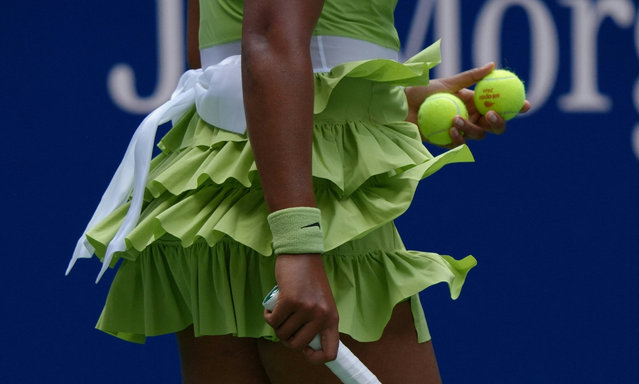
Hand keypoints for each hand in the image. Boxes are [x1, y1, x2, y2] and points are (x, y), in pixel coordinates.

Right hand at [264, 253, 338, 363]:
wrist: (302, 254)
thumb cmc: (309, 279)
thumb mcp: (321, 303)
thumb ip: (316, 323)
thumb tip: (304, 347)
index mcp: (332, 318)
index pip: (330, 352)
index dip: (315, 358)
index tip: (303, 350)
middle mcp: (321, 316)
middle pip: (297, 345)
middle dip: (286, 338)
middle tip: (284, 325)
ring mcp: (306, 309)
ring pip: (283, 333)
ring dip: (276, 325)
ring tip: (278, 312)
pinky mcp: (289, 301)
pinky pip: (273, 321)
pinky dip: (268, 316)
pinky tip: (271, 307)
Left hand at [405, 62, 530, 147]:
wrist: (400, 108)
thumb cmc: (421, 92)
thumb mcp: (446, 82)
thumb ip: (470, 77)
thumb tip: (492, 65)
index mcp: (474, 103)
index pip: (500, 106)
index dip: (515, 108)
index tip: (525, 104)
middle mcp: (471, 118)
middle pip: (494, 126)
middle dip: (498, 122)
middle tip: (490, 114)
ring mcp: (461, 131)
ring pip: (478, 135)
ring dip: (470, 128)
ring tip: (456, 118)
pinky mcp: (448, 143)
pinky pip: (459, 144)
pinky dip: (457, 137)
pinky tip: (450, 129)